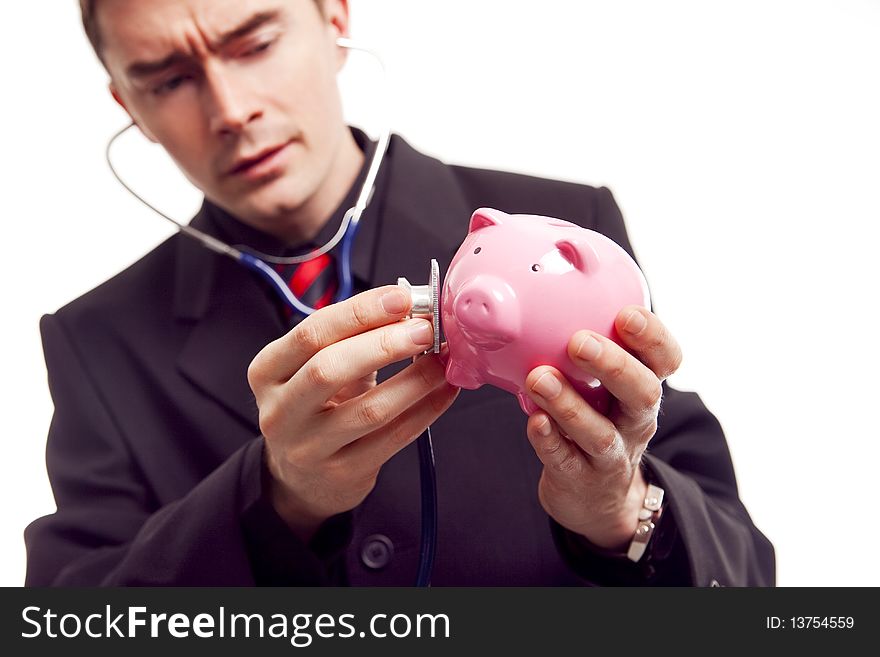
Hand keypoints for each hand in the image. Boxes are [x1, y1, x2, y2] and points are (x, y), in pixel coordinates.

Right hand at [247, 286, 458, 542]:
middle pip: (329, 369)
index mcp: (268, 371)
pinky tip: (444, 390)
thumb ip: (353, 337)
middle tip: (425, 330)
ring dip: (415, 380)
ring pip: (369, 410)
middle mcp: (280, 410)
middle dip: (384, 344)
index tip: (401, 297)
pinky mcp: (343, 472)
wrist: (304, 477)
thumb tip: (408, 307)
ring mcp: (309, 447)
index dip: (360, 311)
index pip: (312, 333)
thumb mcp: (318, 366)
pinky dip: (427, 410)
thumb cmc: (317, 407)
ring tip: (442, 360)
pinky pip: (394, 438)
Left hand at [523, 305, 682, 550]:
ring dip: (569, 403)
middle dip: (613, 364)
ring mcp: (611, 455)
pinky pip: (565, 461)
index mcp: (643, 388)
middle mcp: (636, 422)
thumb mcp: (602, 386)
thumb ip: (585, 348)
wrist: (596, 498)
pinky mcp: (580, 480)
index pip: (665, 360)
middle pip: (641, 393)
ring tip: (539, 378)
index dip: (653, 337)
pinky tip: (534, 421)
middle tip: (578, 341)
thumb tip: (542, 290)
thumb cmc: (595, 421)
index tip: (627, 314)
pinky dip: (549, 440)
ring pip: (600, 432)